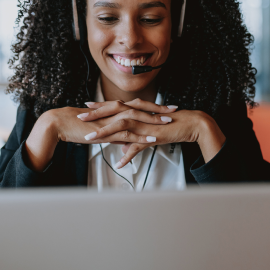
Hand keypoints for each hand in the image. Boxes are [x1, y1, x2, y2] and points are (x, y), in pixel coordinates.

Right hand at [24, 101, 174, 170]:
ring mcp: (112, 120)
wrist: (61, 123)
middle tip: (175, 110)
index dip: (154, 106)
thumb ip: (113, 130)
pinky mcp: (107, 131)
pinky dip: (142, 137)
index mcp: (114, 108)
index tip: (167, 107)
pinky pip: (128, 134)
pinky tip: (152, 140)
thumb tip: (123, 137)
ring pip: (137, 119)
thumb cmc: (78, 125)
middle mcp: (115, 111)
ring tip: (168, 124)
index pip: (138, 105)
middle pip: (142, 108)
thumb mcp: (100, 126)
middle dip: (159, 110)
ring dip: (154, 121)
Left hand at [79, 101, 225, 167]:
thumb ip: (132, 142)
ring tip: (90, 138)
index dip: (100, 107)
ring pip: (121, 126)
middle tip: (80, 117)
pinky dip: (128, 154)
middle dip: (95, 115)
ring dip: (104, 132)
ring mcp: (145, 124)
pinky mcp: (152, 134)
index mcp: (137, 111)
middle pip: (113, 112)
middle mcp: (139, 114)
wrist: (189, 124)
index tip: (85, 108)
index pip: (115, 106)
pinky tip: (119, 163)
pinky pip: (138, 145)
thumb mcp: (147, 134)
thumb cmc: (169, 126)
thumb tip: (122, 151)